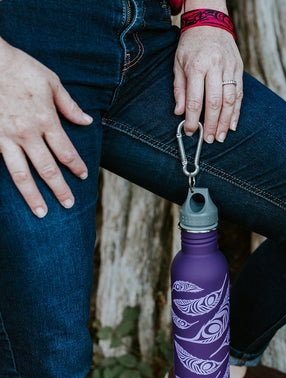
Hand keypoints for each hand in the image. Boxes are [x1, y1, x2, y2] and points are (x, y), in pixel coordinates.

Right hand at [0, 39, 91, 217]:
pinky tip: (12, 196)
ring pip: (22, 174)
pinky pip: (0, 164)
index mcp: (46, 120)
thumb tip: (88, 122)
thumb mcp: (52, 82)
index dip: (76, 166)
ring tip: (42, 213)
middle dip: (60, 189)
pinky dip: (7, 181)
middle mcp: (28, 134)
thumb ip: (70, 106)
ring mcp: (6, 138)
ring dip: (33, 196)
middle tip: (69, 204)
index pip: (66, 152)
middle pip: (48, 169)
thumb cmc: (20, 68)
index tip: (83, 176)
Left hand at [173, 25, 243, 142]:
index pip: (195, 100)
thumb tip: (180, 112)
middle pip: (215, 103)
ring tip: (222, 136)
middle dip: (212, 124)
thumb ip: (179, 90)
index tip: (191, 131)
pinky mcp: (239, 69)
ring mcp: (229, 68)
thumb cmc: (191, 45)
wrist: (210, 20)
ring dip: (226, 122)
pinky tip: (233, 124)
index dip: (193, 119)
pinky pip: (240, 94)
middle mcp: (215, 67)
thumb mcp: (178, 64)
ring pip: (230, 100)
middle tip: (210, 139)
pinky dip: (237, 111)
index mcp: (197, 66)